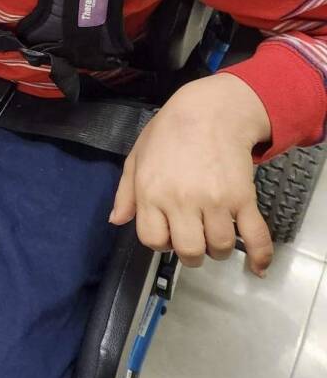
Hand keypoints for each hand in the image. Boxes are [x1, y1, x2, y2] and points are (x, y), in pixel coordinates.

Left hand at [108, 73, 273, 276]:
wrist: (210, 110)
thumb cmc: (168, 132)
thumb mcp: (136, 157)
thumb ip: (125, 192)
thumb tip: (116, 220)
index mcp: (151, 193)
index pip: (153, 240)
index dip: (161, 242)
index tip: (169, 233)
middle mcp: (181, 201)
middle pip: (188, 250)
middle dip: (191, 253)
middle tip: (195, 239)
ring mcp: (214, 200)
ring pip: (220, 247)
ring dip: (219, 249)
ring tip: (216, 236)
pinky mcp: (243, 197)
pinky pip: (255, 235)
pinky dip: (260, 255)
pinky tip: (257, 267)